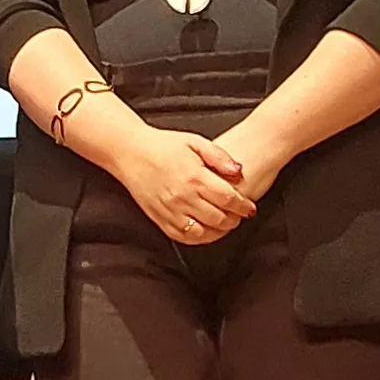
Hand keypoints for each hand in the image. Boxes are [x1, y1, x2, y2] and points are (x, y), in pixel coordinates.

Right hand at [110, 120, 253, 246]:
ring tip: (224, 224)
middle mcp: (183, 197)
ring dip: (219, 231)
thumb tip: (239, 170)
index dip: (243, 206)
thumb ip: (219, 156)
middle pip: (219, 219)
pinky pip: (184, 237)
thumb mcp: (195, 142)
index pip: (228, 199)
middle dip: (234, 219)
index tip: (249, 208)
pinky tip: (206, 230)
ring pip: (203, 232)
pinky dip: (199, 238)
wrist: (130, 152)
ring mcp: (171, 211)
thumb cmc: (163, 145)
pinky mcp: (160, 219)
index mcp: (195, 177)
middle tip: (239, 215)